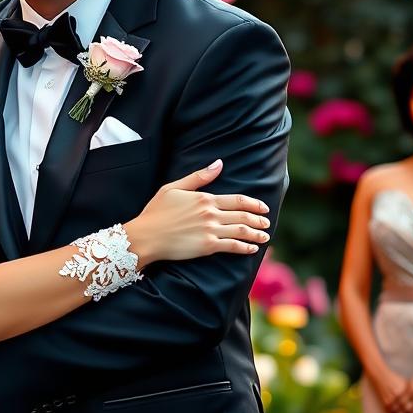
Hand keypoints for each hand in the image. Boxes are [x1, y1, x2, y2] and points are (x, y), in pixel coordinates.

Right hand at [134, 159, 270, 261]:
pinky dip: (246, 247)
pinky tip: (253, 249)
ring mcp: (210, 230)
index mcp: (205, 198)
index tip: (264, 208)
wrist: (145, 236)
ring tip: (265, 236)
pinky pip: (233, 246)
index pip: (237, 200)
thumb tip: (218, 164)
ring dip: (257, 233)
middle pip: (244, 215)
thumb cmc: (155, 212)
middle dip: (259, 219)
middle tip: (267, 223)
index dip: (254, 204)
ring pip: (242, 231)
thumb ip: (198, 177)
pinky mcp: (207, 246)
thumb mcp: (173, 188)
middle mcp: (211, 214)